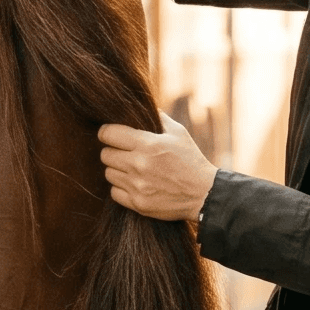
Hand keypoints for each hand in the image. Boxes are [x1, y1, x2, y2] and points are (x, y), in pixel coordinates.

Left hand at [98, 116, 213, 220]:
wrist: (204, 194)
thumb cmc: (191, 160)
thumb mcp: (178, 133)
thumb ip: (157, 118)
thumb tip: (140, 106)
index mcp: (148, 144)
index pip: (108, 133)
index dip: (107, 132)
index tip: (111, 135)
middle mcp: (139, 164)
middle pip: (105, 154)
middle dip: (112, 151)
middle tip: (123, 152)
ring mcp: (137, 186)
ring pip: (108, 173)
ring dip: (117, 170)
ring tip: (131, 168)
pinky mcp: (138, 203)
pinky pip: (114, 192)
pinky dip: (121, 187)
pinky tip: (134, 183)